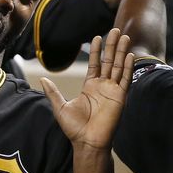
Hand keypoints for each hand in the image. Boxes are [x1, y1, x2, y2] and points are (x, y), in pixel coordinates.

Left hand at [40, 29, 134, 149]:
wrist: (87, 142)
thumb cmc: (74, 128)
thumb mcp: (60, 107)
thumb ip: (53, 92)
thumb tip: (42, 79)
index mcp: (90, 86)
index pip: (95, 63)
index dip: (96, 50)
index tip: (97, 37)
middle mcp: (103, 86)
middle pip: (109, 61)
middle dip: (112, 46)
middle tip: (115, 30)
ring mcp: (113, 91)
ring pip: (118, 66)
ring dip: (122, 52)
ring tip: (124, 37)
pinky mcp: (120, 97)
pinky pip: (125, 79)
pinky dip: (128, 67)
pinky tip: (129, 55)